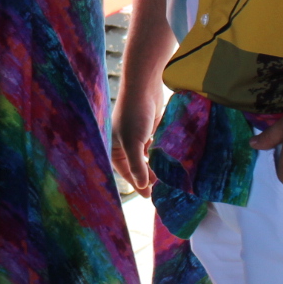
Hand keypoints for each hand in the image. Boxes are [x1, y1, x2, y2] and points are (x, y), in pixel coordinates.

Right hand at [111, 73, 161, 194]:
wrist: (144, 86)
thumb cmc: (133, 114)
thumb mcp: (133, 143)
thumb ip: (137, 165)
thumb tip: (143, 186)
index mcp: (114, 147)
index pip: (125, 171)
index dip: (137, 184)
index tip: (149, 197)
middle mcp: (123, 143)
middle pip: (136, 165)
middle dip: (147, 177)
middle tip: (161, 190)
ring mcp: (137, 135)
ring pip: (146, 157)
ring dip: (155, 167)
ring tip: (166, 179)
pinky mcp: (149, 129)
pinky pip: (154, 147)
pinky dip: (160, 154)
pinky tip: (168, 162)